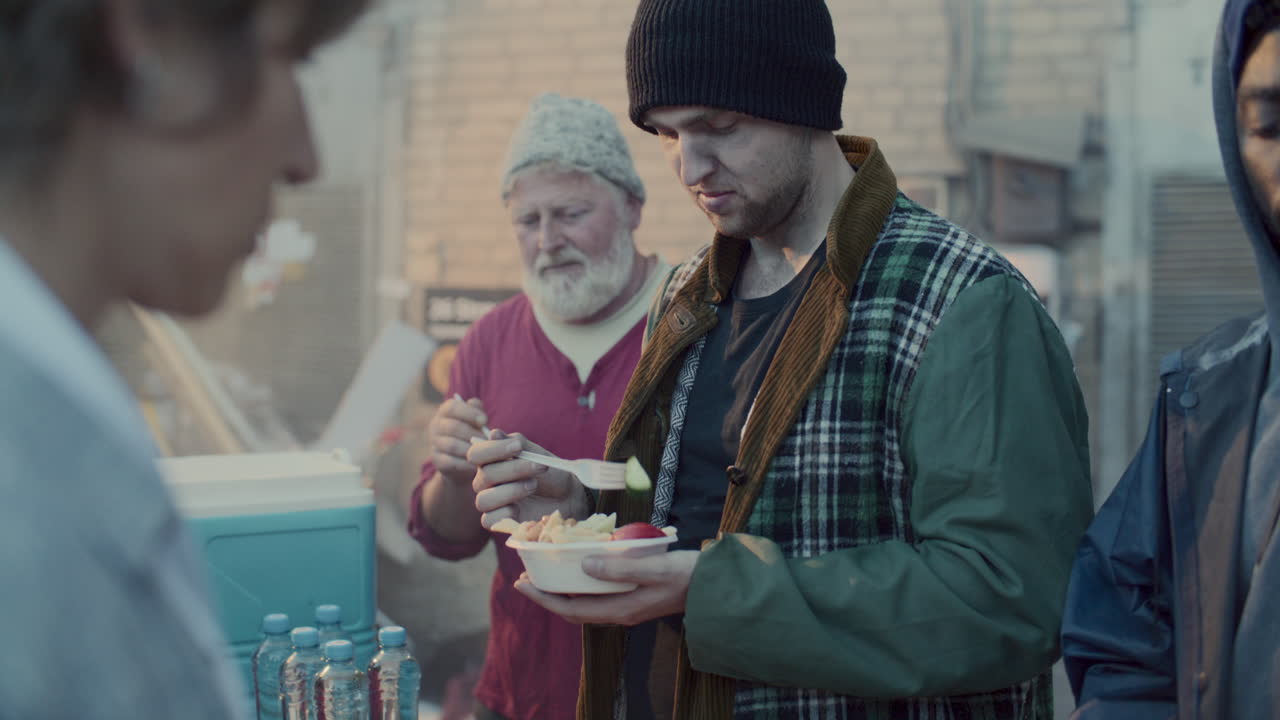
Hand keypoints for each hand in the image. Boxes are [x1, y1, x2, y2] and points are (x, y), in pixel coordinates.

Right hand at [426, 395, 486, 484]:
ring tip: (485, 453)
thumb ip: (477, 411)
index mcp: (445, 411)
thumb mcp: (475, 419)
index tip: (485, 420)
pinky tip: (477, 464)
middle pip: (453, 427)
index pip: (452, 407)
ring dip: (471, 449)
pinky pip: (451, 462)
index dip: (469, 413)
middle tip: (488, 441)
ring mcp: (435, 444)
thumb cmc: (472, 432)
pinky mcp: (437, 461)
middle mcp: (436, 426)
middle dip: (473, 434)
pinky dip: (466, 463)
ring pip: (452, 446)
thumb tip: (480, 412)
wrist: (462, 459)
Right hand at [467, 431, 588, 528]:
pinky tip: (520, 508)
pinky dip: (504, 513)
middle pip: (485, 475)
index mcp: (492, 461)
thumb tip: (494, 434)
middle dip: (514, 469)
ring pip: (484, 499)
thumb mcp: (538, 455)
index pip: (477, 454)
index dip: (494, 450)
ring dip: (511, 491)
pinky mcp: (500, 521)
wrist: (568, 496)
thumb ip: (518, 444)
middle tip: (540, 467)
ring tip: (533, 485)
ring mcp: (492, 502)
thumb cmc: (551, 473)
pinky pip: (488, 520)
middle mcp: (487, 482)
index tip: (518, 447)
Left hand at [514, 550, 698, 625]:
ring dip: (563, 591)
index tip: (522, 583)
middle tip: (525, 578)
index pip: (572, 610)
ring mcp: (628, 606)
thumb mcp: (653, 568)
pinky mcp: (635, 597)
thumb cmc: (686, 574)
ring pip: (586, 603)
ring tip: (546, 574)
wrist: (715, 585)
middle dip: (547, 596)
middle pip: (574, 609)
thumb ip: (619, 567)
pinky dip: (582, 585)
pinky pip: (599, 596)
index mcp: (621, 609)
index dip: (544, 599)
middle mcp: (620, 612)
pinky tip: (579, 569)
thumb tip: (583, 563)